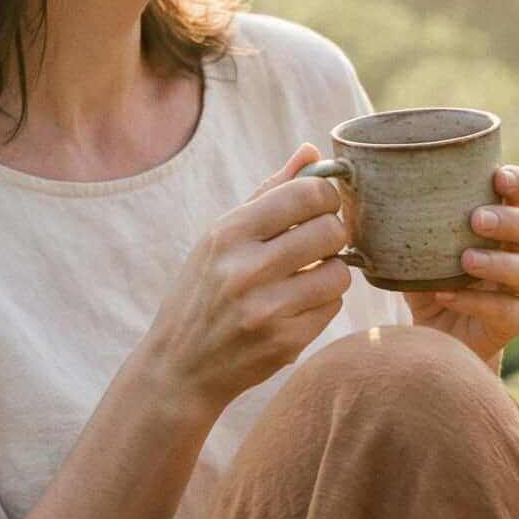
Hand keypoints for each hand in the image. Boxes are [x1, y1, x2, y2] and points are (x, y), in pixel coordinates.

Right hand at [144, 145, 353, 421]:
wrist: (179, 366)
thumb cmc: (203, 292)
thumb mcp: (220, 238)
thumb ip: (268, 194)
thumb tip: (312, 152)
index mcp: (228, 233)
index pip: (305, 193)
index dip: (326, 196)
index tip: (321, 207)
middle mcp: (245, 270)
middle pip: (331, 230)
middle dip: (332, 235)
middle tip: (317, 245)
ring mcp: (266, 309)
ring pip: (339, 272)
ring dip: (331, 273)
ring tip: (305, 278)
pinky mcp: (285, 342)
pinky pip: (333, 307)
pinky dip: (322, 304)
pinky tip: (295, 308)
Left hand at [406, 163, 518, 367]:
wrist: (430, 336)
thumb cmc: (425, 279)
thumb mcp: (412, 245)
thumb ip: (397, 217)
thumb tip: (349, 183)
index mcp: (501, 223)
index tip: (498, 177)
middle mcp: (518, 251)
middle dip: (509, 220)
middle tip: (476, 220)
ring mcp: (518, 288)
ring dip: (498, 262)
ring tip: (465, 260)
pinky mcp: (512, 321)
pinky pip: (507, 310)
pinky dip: (476, 302)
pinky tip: (447, 296)